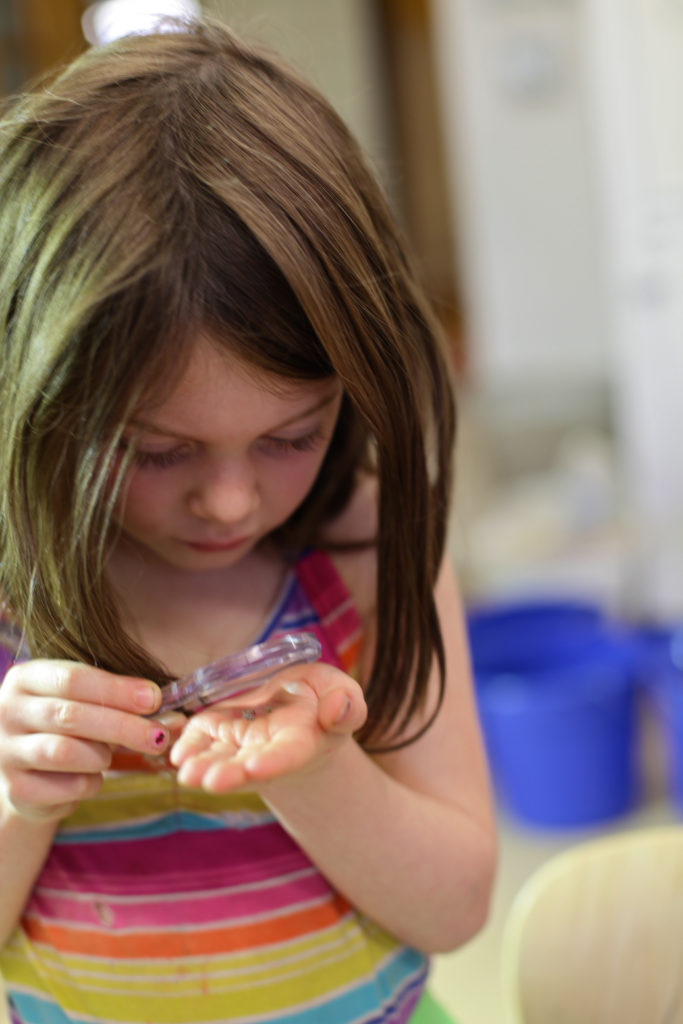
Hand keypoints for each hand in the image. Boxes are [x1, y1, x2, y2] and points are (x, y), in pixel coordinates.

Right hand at [0, 660, 169, 820]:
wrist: (31, 769)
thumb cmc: (69, 725)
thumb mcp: (88, 702)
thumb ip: (123, 701)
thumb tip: (173, 715)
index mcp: (25, 677)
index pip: (72, 678)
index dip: (116, 689)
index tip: (154, 698)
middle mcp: (7, 711)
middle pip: (71, 716)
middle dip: (123, 726)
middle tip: (159, 736)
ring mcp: (6, 751)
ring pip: (66, 752)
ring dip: (102, 756)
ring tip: (110, 756)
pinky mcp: (16, 789)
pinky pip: (68, 786)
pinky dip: (91, 782)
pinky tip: (91, 776)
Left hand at [169, 662, 366, 792]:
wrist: (296, 707)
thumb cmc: (322, 699)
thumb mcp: (342, 693)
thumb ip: (346, 704)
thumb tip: (336, 709)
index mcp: (301, 742)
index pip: (287, 755)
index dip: (272, 762)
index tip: (255, 766)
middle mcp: (266, 750)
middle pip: (247, 767)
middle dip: (229, 774)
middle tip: (209, 780)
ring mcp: (238, 742)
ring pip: (218, 758)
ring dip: (201, 766)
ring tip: (186, 772)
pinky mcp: (216, 728)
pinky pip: (199, 740)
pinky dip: (188, 746)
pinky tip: (178, 753)